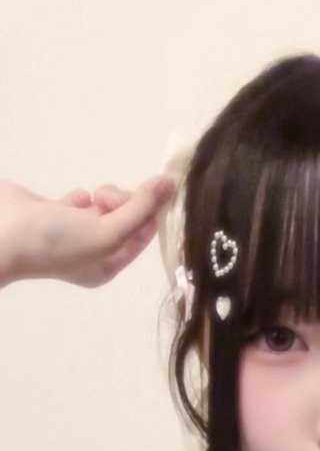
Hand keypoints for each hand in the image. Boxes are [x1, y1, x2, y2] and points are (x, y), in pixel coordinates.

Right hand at [0, 174, 176, 288]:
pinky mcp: (55, 213)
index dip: (151, 212)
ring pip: (105, 207)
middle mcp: (93, 252)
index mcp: (108, 265)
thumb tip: (171, 185)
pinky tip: (74, 198)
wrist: (0, 232)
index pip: (143, 235)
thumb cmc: (57, 242)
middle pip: (126, 218)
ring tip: (91, 199)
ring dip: (105, 197)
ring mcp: (73, 232)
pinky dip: (81, 197)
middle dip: (124, 202)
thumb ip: (140, 209)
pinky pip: (81, 201)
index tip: (156, 190)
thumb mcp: (107, 232)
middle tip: (108, 200)